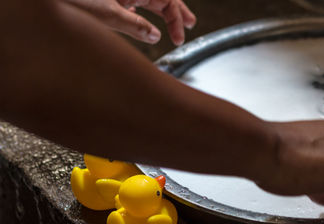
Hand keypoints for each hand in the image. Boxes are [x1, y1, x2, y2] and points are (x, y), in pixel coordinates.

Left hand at [65, 0, 195, 44]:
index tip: (181, 35)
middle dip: (176, 11)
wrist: (50, 0)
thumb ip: (134, 25)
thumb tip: (154, 35)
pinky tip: (148, 22)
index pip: (166, 0)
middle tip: (189, 25)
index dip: (177, 17)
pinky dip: (145, 13)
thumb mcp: (107, 14)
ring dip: (164, 12)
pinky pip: (136, 2)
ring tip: (176, 25)